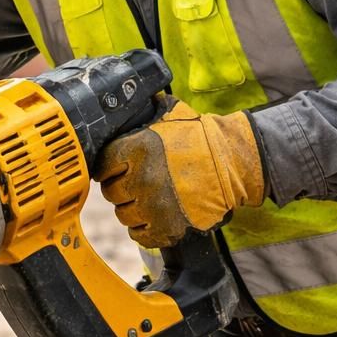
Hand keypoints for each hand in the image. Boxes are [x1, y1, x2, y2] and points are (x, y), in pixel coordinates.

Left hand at [94, 102, 264, 249]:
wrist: (233, 163)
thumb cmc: (200, 136)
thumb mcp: (169, 113)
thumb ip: (143, 110)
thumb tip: (123, 100)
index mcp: (138, 148)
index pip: (102, 166)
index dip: (108, 168)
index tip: (115, 169)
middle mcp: (143, 178)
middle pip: (111, 193)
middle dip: (121, 188)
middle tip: (136, 183)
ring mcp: (156, 206)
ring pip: (123, 215)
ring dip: (133, 208)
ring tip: (149, 198)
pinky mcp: (169, 228)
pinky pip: (140, 236)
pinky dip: (144, 229)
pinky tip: (155, 216)